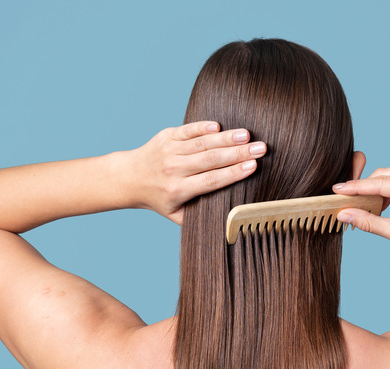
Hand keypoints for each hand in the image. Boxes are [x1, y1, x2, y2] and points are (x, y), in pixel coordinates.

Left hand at [132, 121, 265, 223]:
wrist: (129, 178)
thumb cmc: (159, 198)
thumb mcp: (176, 215)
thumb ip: (199, 216)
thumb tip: (229, 220)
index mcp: (178, 190)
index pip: (211, 180)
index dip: (233, 173)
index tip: (253, 166)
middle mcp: (173, 169)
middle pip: (210, 160)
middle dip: (238, 153)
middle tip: (261, 148)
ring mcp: (169, 150)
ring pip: (201, 143)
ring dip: (226, 138)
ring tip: (247, 135)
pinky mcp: (166, 136)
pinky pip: (187, 130)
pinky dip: (203, 127)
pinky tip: (219, 126)